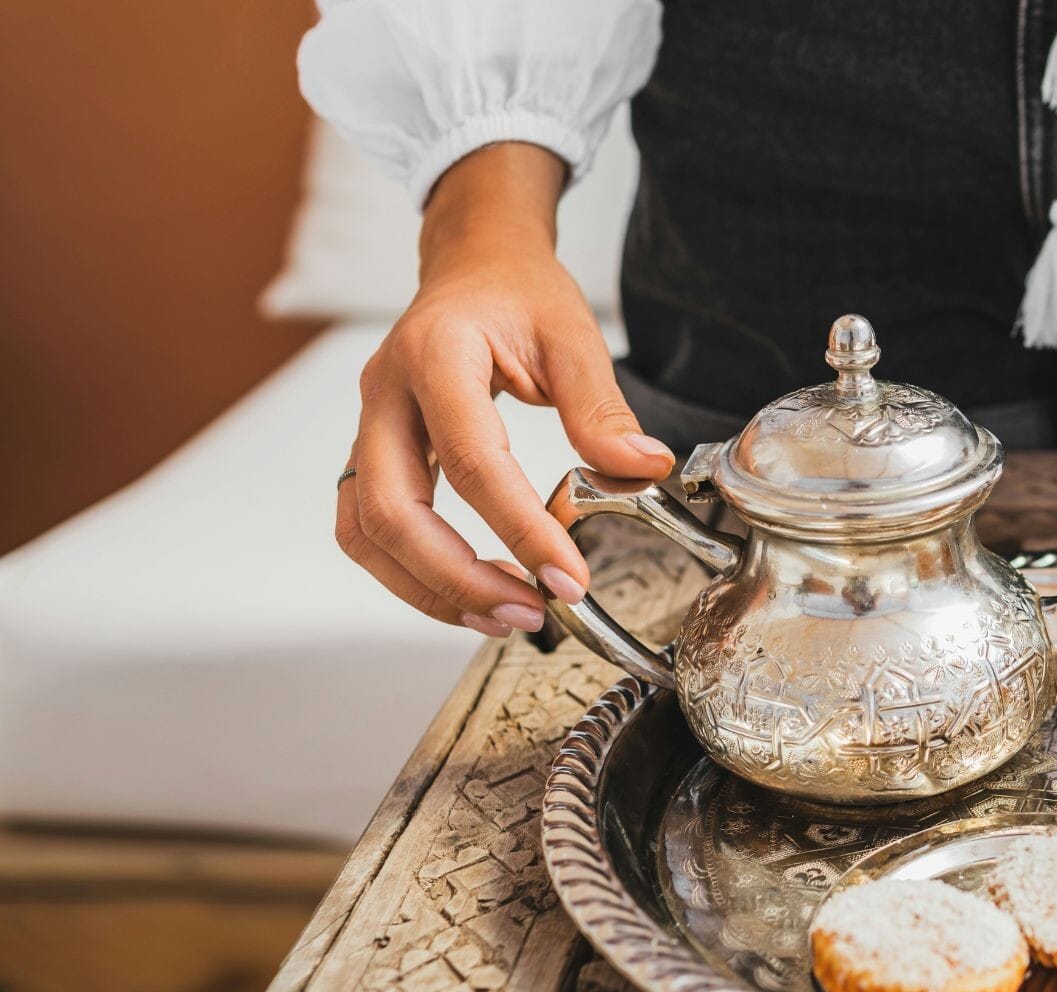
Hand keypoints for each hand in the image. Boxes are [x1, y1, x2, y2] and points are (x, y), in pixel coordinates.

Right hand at [336, 143, 674, 635]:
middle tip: (530, 613)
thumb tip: (643, 468)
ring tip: (502, 617)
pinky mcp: (372, 452)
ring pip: (366, 530)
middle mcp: (385, 393)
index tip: (568, 576)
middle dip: (458, 578)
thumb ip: (601, 406)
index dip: (518, 527)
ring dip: (426, 587)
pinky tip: (469, 593)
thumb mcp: (573, 332)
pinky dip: (409, 573)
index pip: (471, 460)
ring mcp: (369, 425)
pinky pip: (367, 528)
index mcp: (436, 355)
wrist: (473, 262)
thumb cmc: (518, 293)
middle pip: (393, 510)